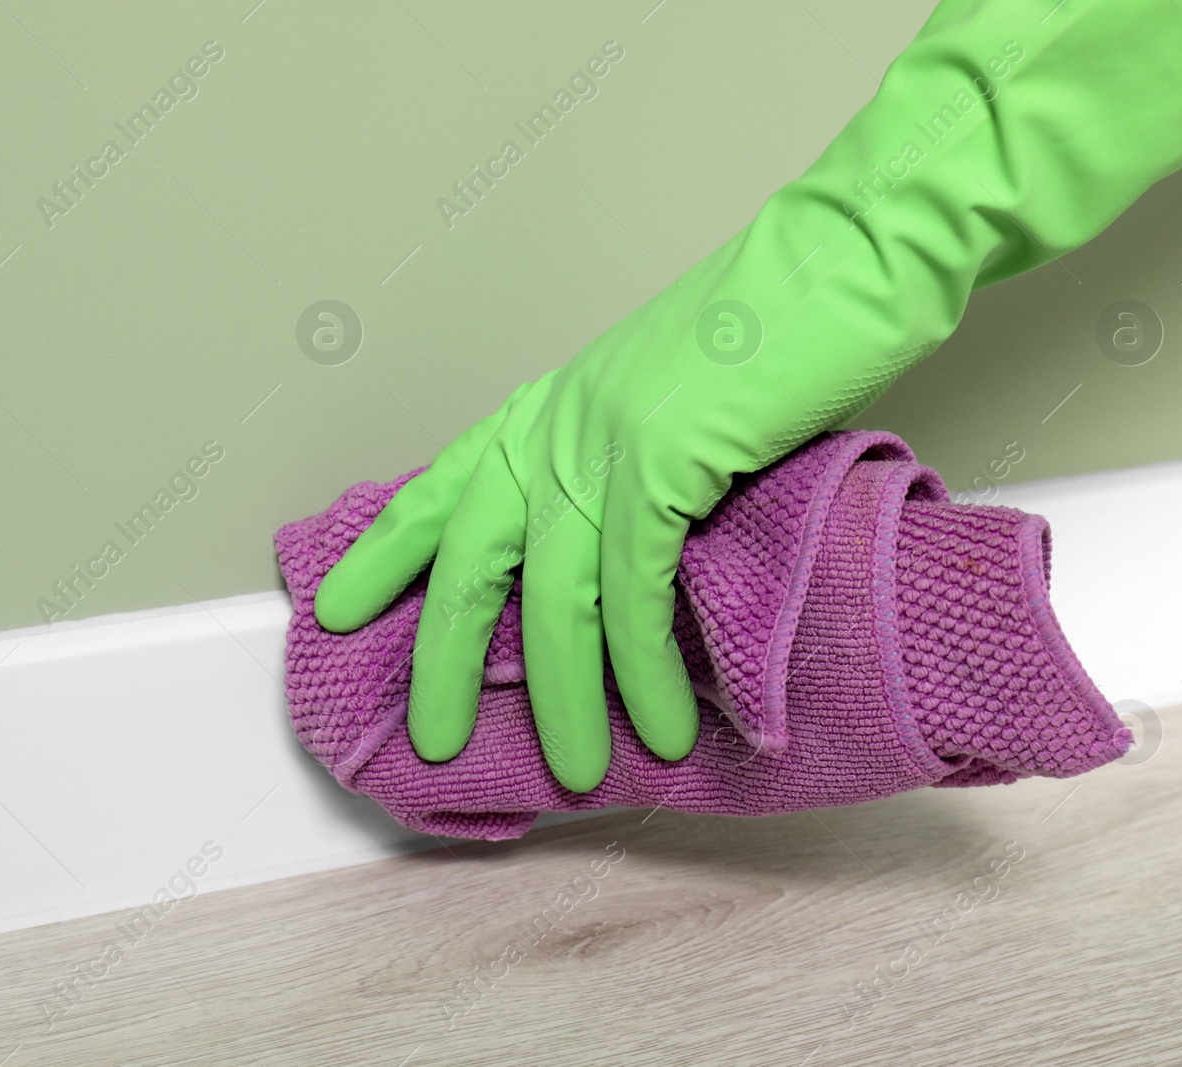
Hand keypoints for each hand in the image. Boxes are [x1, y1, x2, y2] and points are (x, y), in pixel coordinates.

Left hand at [312, 238, 886, 791]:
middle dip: (447, 656)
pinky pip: (634, 595)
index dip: (385, 552)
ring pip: (553, 596)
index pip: (441, 486)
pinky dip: (645, 670)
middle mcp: (556, 423)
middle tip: (432, 735)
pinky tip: (660, 724)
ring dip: (565, 697)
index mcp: (549, 406)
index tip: (336, 607)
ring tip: (572, 768)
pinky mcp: (663, 464)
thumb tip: (622, 552)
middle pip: (470, 557)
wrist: (845, 261)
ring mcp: (602, 441)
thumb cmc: (775, 328)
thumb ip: (625, 465)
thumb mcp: (668, 397)